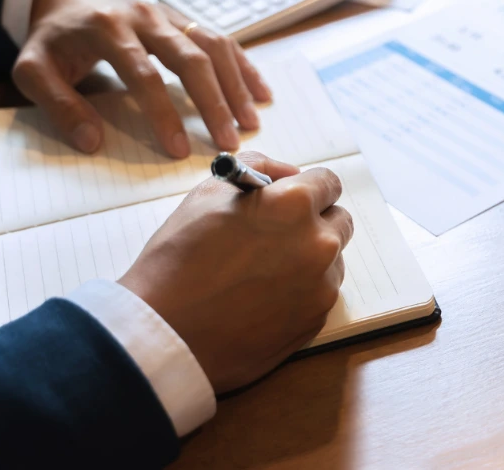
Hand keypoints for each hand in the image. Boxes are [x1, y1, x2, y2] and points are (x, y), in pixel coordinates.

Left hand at [13, 0, 270, 157]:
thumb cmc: (53, 41)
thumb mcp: (32, 71)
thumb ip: (58, 104)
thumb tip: (91, 141)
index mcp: (107, 29)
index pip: (143, 74)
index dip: (163, 113)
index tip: (178, 149)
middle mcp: (145, 16)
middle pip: (190, 58)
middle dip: (214, 103)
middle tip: (230, 141)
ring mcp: (169, 15)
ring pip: (213, 46)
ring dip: (236, 86)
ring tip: (251, 122)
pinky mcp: (183, 19)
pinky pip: (222, 39)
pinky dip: (244, 66)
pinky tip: (260, 92)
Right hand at [118, 153, 352, 392]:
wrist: (163, 334)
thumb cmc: (178, 258)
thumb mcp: (210, 192)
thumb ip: (259, 169)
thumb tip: (290, 174)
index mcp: (295, 205)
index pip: (329, 182)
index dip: (308, 188)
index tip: (292, 199)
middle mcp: (318, 244)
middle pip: (339, 221)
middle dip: (315, 221)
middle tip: (278, 234)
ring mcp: (321, 286)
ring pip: (333, 260)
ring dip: (311, 258)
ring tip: (264, 271)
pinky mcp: (315, 320)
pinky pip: (320, 294)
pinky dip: (302, 291)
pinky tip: (264, 298)